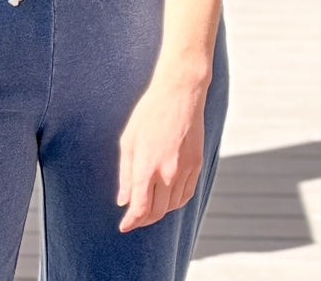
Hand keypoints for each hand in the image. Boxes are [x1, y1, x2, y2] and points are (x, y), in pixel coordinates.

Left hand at [116, 76, 206, 232]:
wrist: (180, 93)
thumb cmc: (149, 113)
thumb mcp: (129, 140)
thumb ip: (125, 173)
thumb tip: (123, 201)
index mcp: (147, 166)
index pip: (139, 208)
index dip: (131, 222)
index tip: (124, 226)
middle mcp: (167, 172)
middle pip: (156, 212)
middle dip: (143, 220)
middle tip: (134, 219)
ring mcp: (185, 170)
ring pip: (173, 206)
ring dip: (159, 212)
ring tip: (149, 208)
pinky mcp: (197, 165)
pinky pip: (186, 195)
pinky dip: (175, 202)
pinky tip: (167, 198)